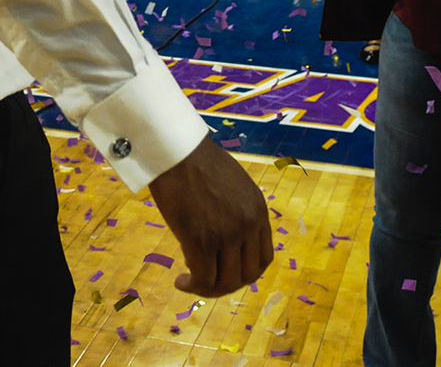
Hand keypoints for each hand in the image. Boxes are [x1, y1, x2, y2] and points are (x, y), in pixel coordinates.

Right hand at [148, 137, 272, 296]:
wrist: (176, 151)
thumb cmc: (197, 161)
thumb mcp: (233, 184)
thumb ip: (237, 210)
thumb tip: (226, 236)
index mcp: (258, 211)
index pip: (264, 257)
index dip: (247, 271)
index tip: (227, 271)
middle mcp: (248, 225)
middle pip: (247, 275)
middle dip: (227, 284)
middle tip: (207, 280)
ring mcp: (226, 235)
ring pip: (225, 282)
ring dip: (208, 289)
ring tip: (191, 282)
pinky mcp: (201, 241)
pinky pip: (203, 279)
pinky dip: (192, 286)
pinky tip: (181, 282)